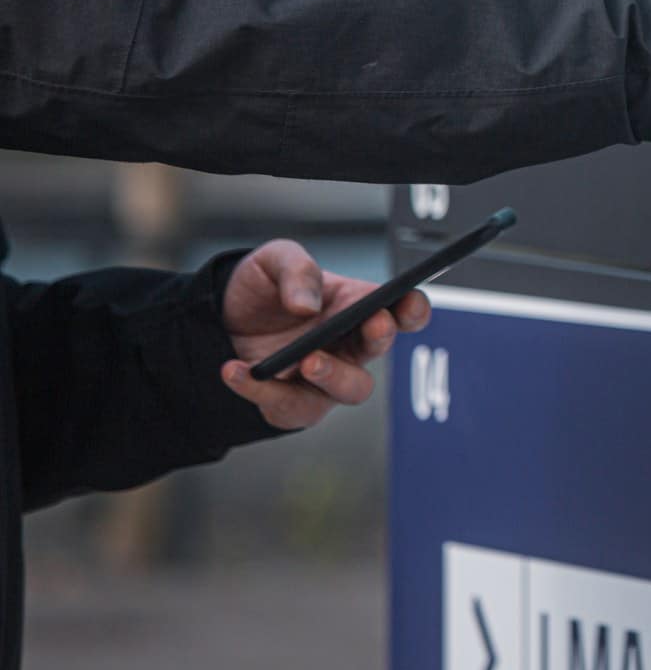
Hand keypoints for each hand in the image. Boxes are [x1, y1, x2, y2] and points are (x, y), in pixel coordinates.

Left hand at [219, 240, 430, 429]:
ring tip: (305, 361)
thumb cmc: (260, 291)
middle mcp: (349, 345)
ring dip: (334, 376)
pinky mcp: (293, 403)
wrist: (217, 322)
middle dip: (380, 337)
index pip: (401, 311)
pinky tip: (236, 370)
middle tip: (372, 323)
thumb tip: (307, 305)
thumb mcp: (273, 260)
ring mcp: (324, 377)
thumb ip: (296, 270)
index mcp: (357, 306)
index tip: (408, 301)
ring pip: (352, 389)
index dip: (413, 309)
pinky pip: (290, 408)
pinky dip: (262, 393)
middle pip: (380, 349)